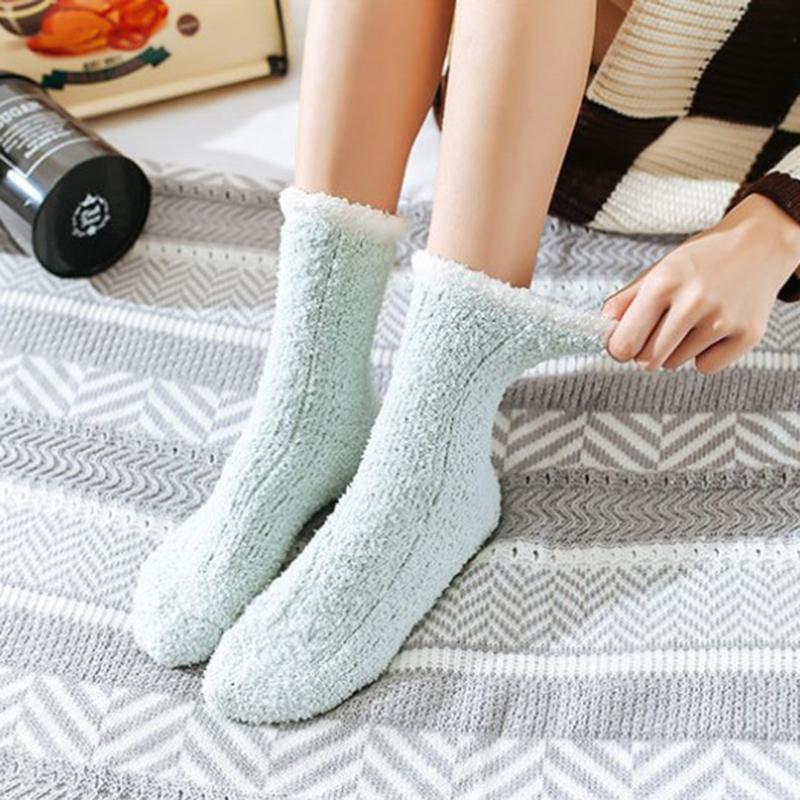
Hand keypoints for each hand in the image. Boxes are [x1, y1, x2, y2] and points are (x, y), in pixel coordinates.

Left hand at [600, 193, 799, 373]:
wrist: (760, 243)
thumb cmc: (703, 258)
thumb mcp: (659, 270)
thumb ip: (626, 300)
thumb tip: (603, 328)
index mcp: (664, 283)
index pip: (625, 343)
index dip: (618, 349)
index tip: (621, 346)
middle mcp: (694, 301)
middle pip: (648, 360)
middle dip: (645, 351)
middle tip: (658, 331)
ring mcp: (723, 320)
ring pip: (675, 363)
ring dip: (676, 350)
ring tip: (692, 320)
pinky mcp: (748, 334)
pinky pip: (706, 367)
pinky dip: (705, 355)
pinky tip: (714, 329)